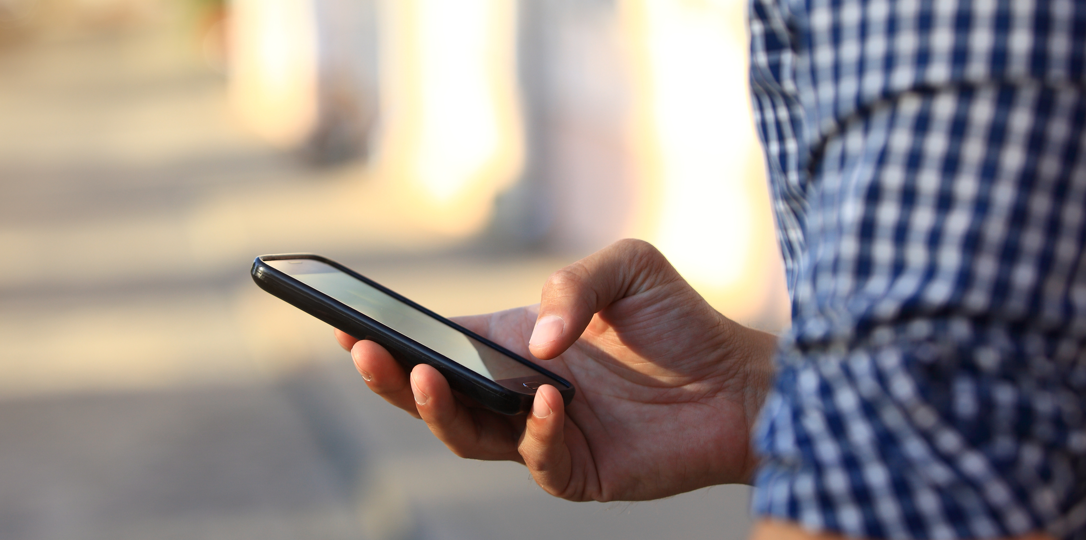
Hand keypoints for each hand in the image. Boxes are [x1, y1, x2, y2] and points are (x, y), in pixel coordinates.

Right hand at [336, 239, 777, 500]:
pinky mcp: (579, 471)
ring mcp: (542, 435)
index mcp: (513, 342)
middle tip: (362, 349)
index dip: (389, 334)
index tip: (344, 320)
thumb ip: (573, 283)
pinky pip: (539, 461)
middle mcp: (516, 392)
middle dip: (388, 376)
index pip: (437, 343)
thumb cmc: (678, 321)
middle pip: (432, 396)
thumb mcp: (627, 266)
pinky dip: (535, 435)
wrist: (741, 380)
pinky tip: (547, 403)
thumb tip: (536, 344)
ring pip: (466, 436)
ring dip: (438, 410)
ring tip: (424, 377)